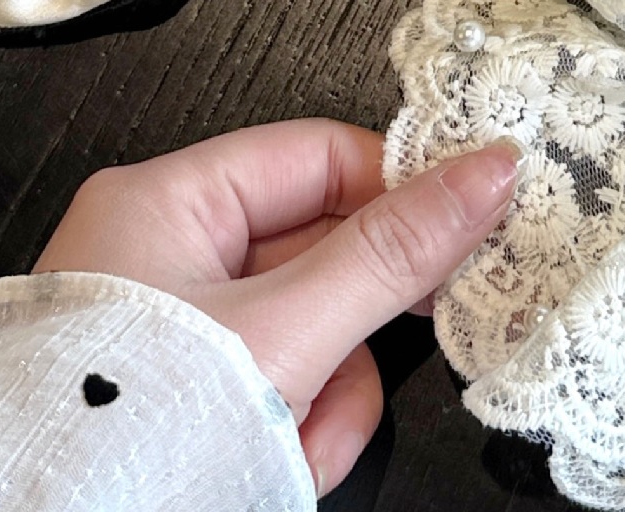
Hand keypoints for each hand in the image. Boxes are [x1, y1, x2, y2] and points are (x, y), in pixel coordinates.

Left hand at [34, 120, 517, 495]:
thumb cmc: (135, 429)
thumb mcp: (284, 332)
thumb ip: (392, 254)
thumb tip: (489, 170)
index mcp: (166, 202)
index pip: (317, 157)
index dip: (398, 188)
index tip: (468, 221)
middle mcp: (165, 255)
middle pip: (320, 251)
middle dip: (357, 321)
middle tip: (419, 331)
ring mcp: (175, 336)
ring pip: (310, 330)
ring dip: (332, 393)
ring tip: (305, 437)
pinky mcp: (185, 402)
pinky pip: (278, 387)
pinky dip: (297, 430)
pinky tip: (285, 467)